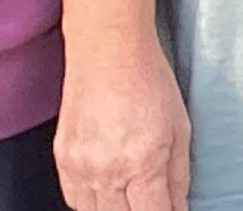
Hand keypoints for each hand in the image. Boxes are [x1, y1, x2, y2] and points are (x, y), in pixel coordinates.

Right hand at [53, 33, 188, 210]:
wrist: (108, 47)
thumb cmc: (148, 79)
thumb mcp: (180, 129)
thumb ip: (179, 179)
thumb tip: (179, 209)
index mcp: (142, 164)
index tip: (169, 210)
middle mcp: (108, 171)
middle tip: (149, 199)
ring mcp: (81, 166)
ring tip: (128, 196)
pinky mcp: (62, 158)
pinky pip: (74, 199)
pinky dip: (90, 202)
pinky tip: (105, 191)